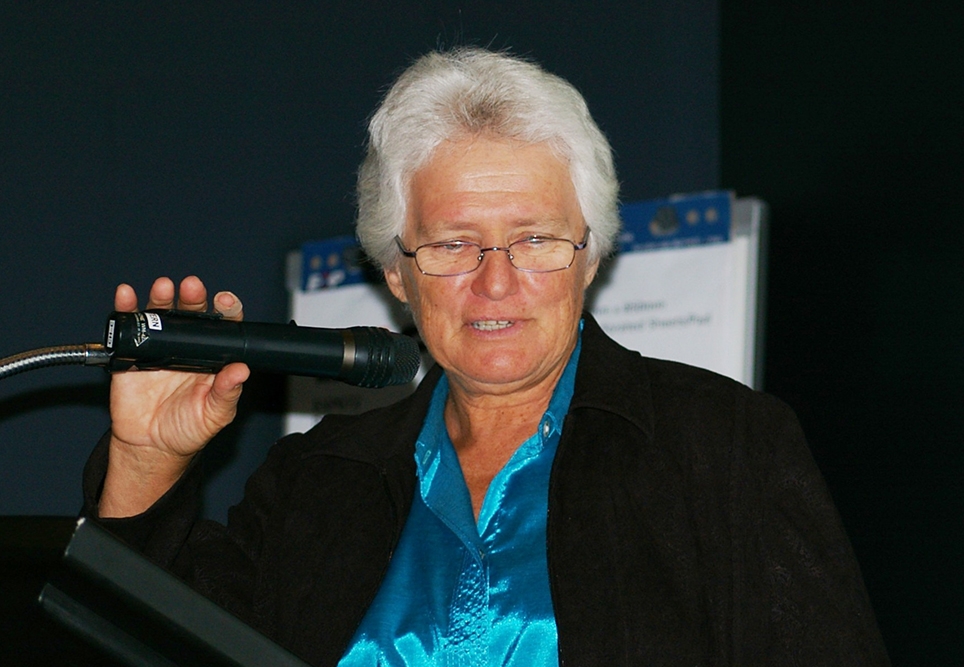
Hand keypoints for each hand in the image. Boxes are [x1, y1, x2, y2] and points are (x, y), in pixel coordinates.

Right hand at [100, 276, 250, 516]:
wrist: (151, 446)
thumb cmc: (188, 430)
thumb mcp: (214, 415)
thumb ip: (227, 393)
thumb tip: (242, 371)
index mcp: (212, 358)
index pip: (222, 327)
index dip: (225, 311)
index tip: (225, 303)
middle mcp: (187, 347)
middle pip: (192, 313)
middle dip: (194, 297)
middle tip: (193, 287)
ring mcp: (159, 348)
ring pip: (162, 314)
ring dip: (162, 297)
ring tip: (164, 287)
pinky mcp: (131, 355)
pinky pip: (128, 328)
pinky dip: (126, 308)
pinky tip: (126, 295)